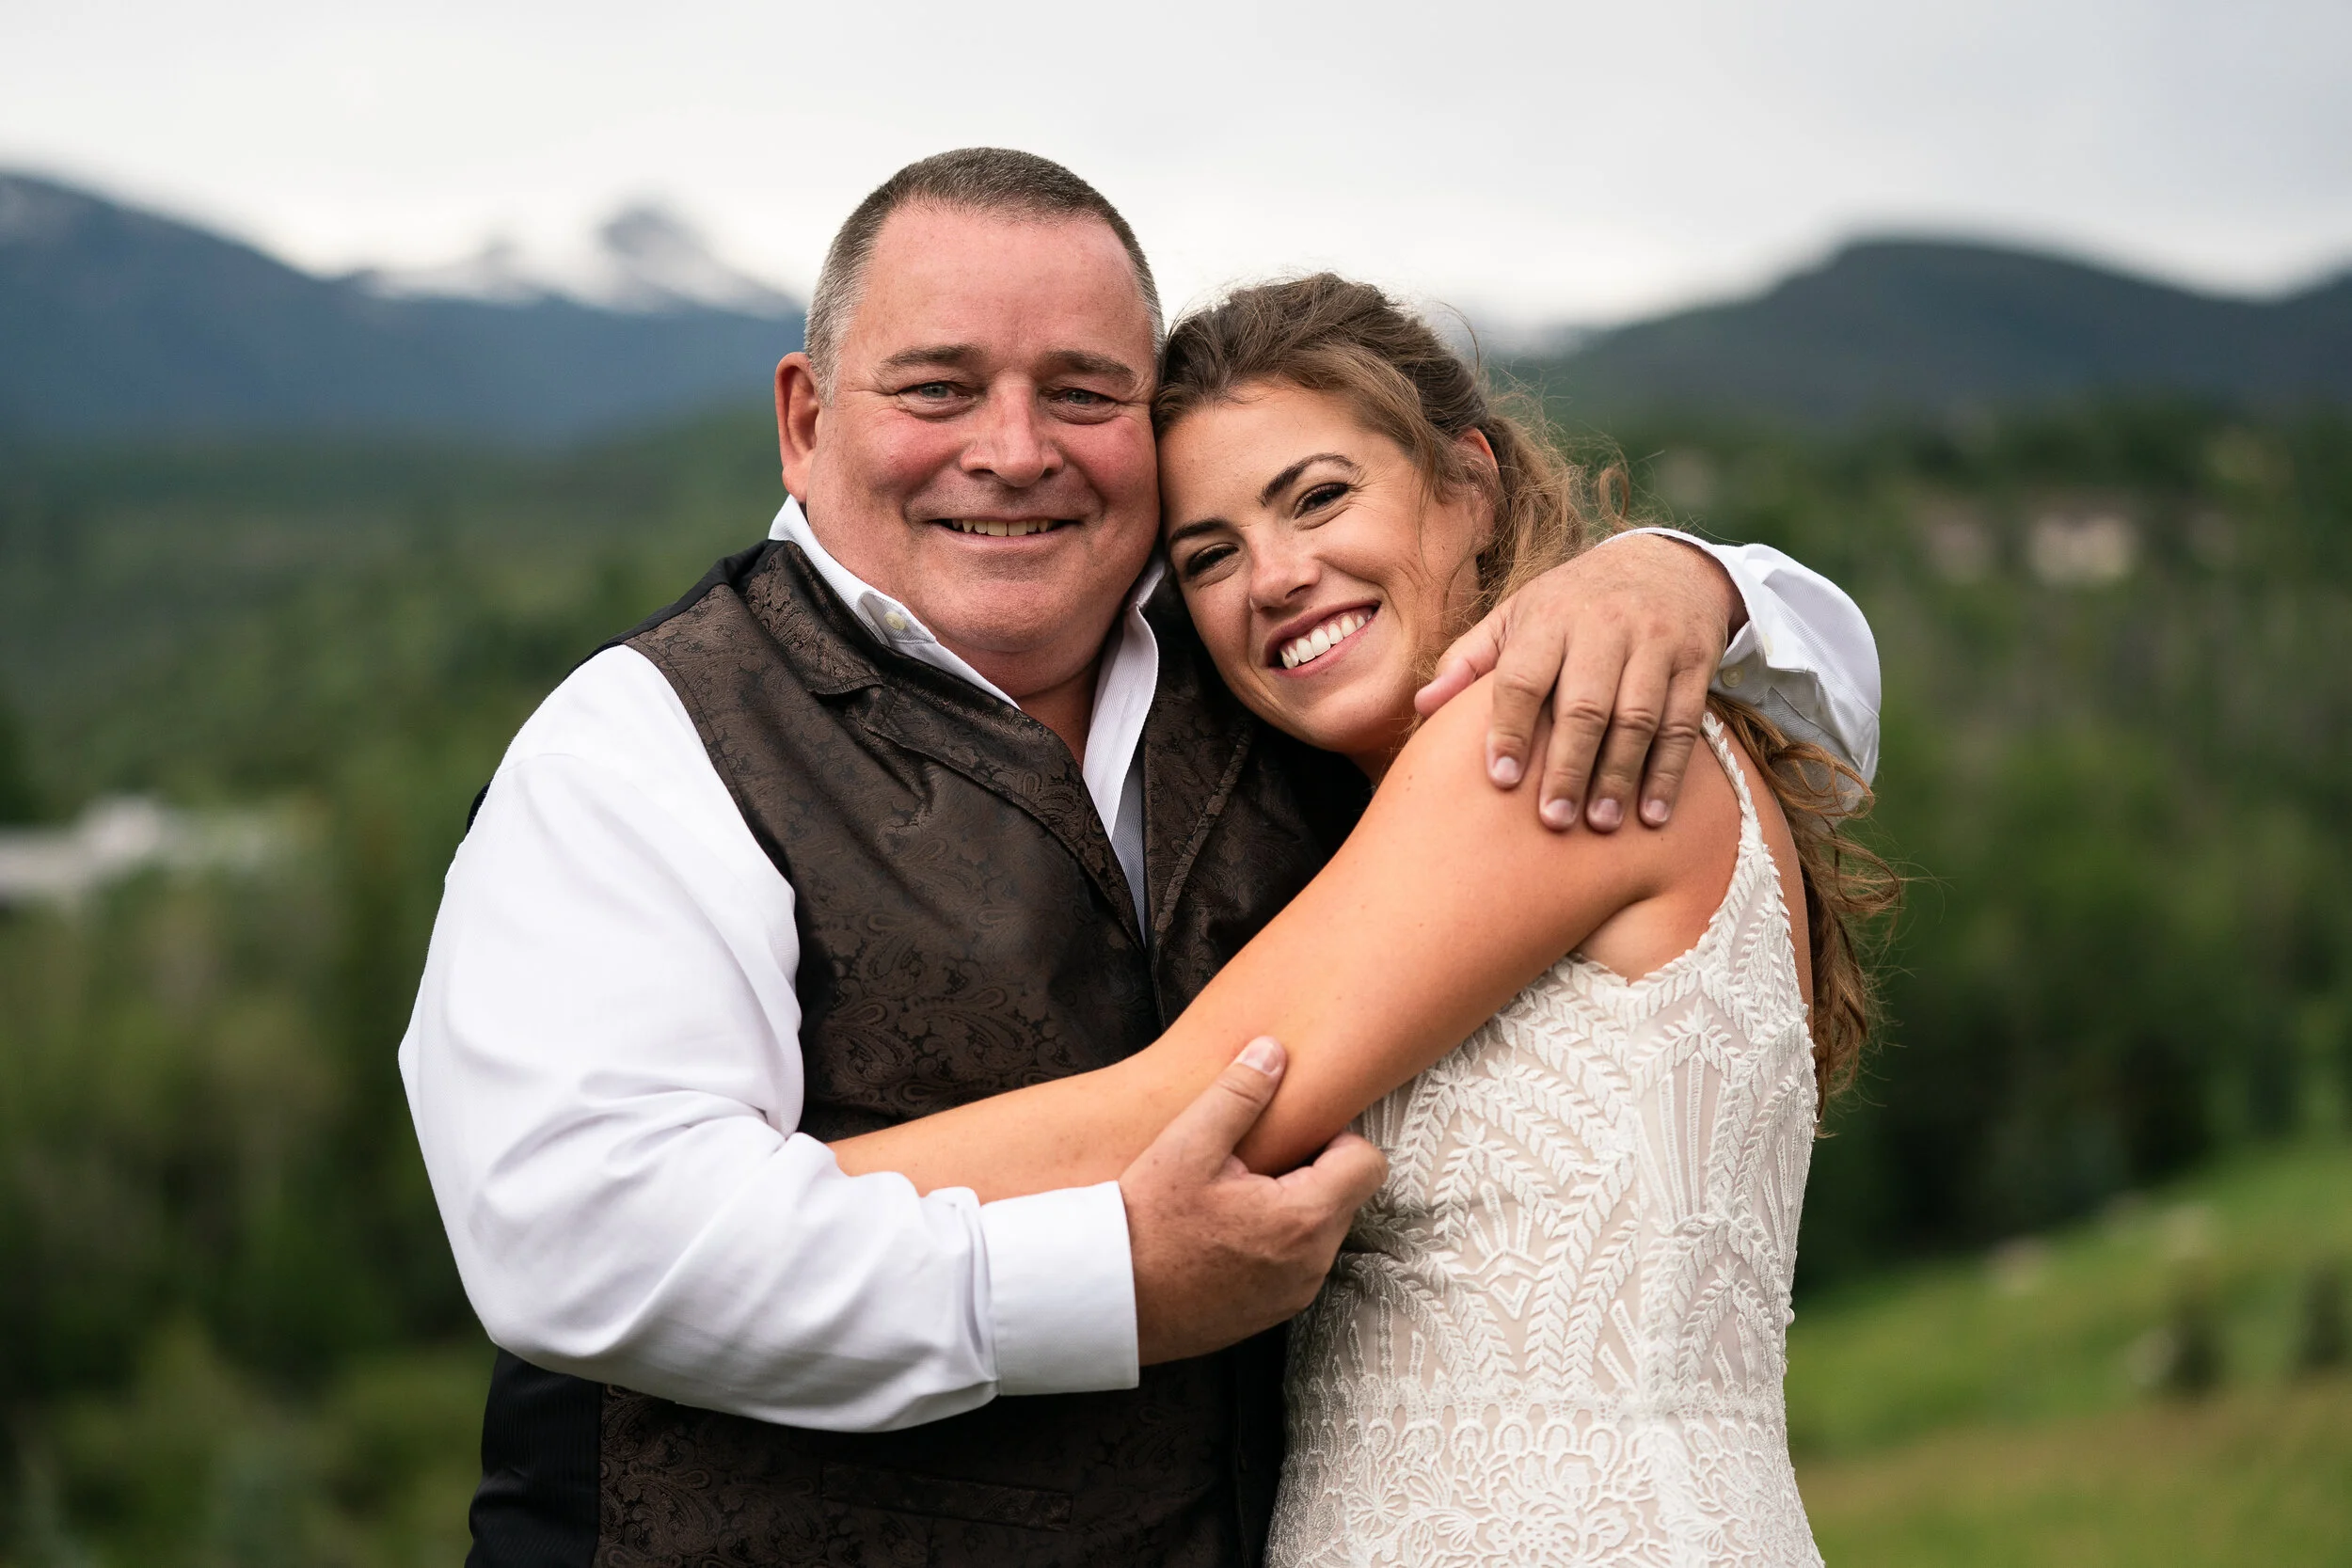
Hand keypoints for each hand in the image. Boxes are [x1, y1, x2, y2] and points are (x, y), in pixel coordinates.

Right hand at [1123, 1037, 1386, 1364]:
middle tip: (1249, 1165)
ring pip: (1319, 1233)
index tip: (1291, 1135)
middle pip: (1344, 1197)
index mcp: (1305, 1218)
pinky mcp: (1270, 1315)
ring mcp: (1292, 1296)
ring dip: (1291, 1211)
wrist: (1105, 1298)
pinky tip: (1221, 1235)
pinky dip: (1272, 1246)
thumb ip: (1239, 1093)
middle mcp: (1311, 1265)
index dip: (1337, 1138)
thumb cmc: (1145, 1223)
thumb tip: (1273, 1052)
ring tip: (1230, 1201)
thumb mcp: (1187, 1145)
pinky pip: (1293, 1266)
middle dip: (1310, 1174)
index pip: (1368, 1164)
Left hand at [1415, 533, 1741, 832]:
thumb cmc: (1572, 603)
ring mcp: (1654, 643)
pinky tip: (1652, 814)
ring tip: (1601, 824)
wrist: (1665, 563)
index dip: (1511, 729)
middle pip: (1584, 705)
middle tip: (1554, 821)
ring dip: (1620, 775)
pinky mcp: (1695, 661)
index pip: (1524, 677)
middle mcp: (1603, 627)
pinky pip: (1682, 722)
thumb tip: (1421, 707)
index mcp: (1549, 618)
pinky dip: (1668, 771)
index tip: (1501, 779)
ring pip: (1637, 717)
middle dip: (1568, 766)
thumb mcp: (1518, 615)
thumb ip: (1470, 660)